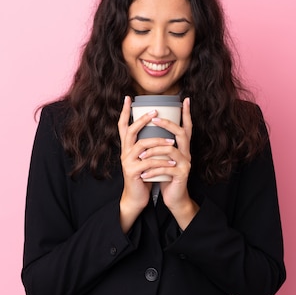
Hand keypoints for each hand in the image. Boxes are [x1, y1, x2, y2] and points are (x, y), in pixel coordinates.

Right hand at [118, 96, 172, 231]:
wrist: (137, 197)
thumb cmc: (144, 174)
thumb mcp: (145, 157)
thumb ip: (148, 145)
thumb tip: (159, 128)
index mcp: (127, 147)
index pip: (123, 126)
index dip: (124, 112)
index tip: (128, 97)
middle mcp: (125, 152)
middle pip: (130, 131)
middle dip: (142, 120)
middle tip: (155, 112)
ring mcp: (128, 162)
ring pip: (142, 145)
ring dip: (158, 142)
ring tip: (172, 142)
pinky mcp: (133, 172)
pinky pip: (148, 163)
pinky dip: (161, 161)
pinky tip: (171, 161)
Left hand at [138, 98, 198, 229]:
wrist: (174, 197)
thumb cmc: (165, 175)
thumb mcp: (162, 158)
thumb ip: (160, 146)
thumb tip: (148, 128)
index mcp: (182, 147)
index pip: (186, 127)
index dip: (186, 113)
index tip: (184, 99)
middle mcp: (186, 152)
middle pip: (180, 133)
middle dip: (167, 125)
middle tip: (154, 119)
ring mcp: (185, 163)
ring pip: (170, 150)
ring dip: (153, 151)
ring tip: (139, 155)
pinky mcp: (181, 175)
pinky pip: (166, 169)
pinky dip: (153, 170)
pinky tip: (143, 174)